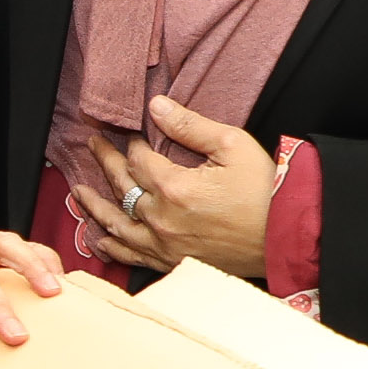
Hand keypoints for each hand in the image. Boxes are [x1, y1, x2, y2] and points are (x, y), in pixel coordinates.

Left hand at [75, 95, 273, 280]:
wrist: (287, 236)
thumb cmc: (265, 190)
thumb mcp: (232, 146)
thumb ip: (190, 126)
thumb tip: (156, 106)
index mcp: (175, 187)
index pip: (138, 159)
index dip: (131, 143)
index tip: (129, 133)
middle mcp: (162, 218)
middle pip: (122, 187)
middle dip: (105, 162)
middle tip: (93, 145)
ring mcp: (165, 244)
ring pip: (118, 223)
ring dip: (96, 205)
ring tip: (80, 192)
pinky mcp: (173, 262)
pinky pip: (133, 256)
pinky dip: (113, 246)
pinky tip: (101, 239)